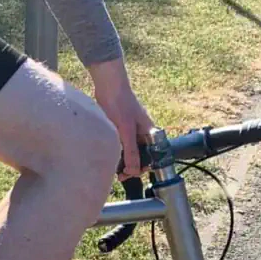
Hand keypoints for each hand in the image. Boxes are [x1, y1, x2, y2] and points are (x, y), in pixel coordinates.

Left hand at [88, 57, 154, 179]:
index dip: (141, 168)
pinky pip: (122, 144)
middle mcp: (143, 133)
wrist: (109, 85)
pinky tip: (109, 155)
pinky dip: (117, 151)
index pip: (151, 157)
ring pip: (130, 151)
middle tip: (119, 175)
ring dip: (123, 160)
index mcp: (150, 133)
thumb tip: (134, 171)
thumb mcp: (127, 131)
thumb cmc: (120, 104)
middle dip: (131, 166)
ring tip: (112, 167)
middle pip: (141, 156)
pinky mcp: (121, 128)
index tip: (128, 174)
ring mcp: (132, 130)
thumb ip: (131, 152)